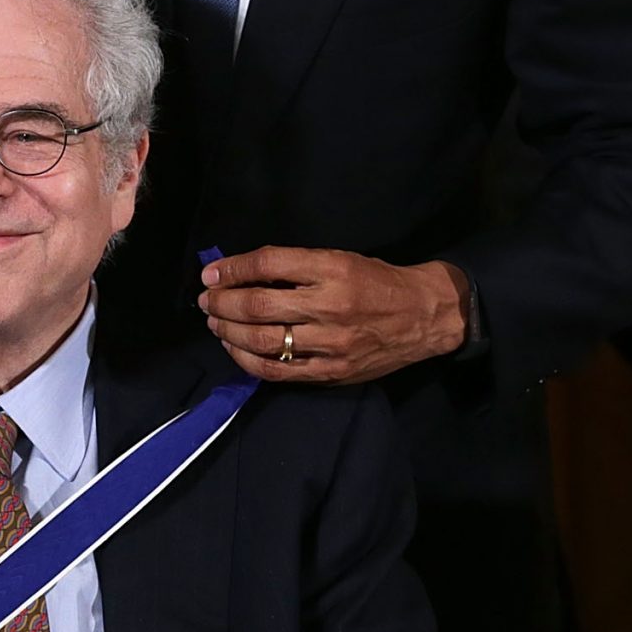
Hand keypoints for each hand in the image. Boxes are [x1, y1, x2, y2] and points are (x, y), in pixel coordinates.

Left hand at [197, 248, 468, 383]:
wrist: (425, 316)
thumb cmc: (378, 282)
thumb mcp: (342, 259)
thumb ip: (297, 267)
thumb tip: (243, 273)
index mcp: (333, 269)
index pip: (269, 264)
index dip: (233, 268)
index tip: (211, 272)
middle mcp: (330, 306)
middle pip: (259, 305)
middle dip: (222, 302)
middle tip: (206, 300)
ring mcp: (331, 344)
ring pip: (263, 341)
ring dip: (229, 331)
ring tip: (215, 323)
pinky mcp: (331, 372)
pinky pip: (278, 372)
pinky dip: (248, 361)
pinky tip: (236, 349)